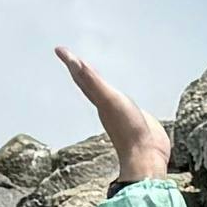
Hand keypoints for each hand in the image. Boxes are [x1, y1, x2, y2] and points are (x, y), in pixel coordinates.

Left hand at [59, 45, 170, 188]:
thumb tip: (77, 64)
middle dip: (80, 70)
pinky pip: (123, 102)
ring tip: (92, 73)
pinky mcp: (135, 119)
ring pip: (104, 93)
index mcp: (99, 101)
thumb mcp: (110, 100)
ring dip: (98, 82)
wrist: (146, 156)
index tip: (60, 49)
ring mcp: (120, 113)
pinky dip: (119, 95)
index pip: (81, 77)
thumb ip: (94, 82)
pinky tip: (122, 97)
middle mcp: (106, 106)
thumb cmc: (128, 129)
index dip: (71, 62)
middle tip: (71, 57)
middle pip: (89, 84)